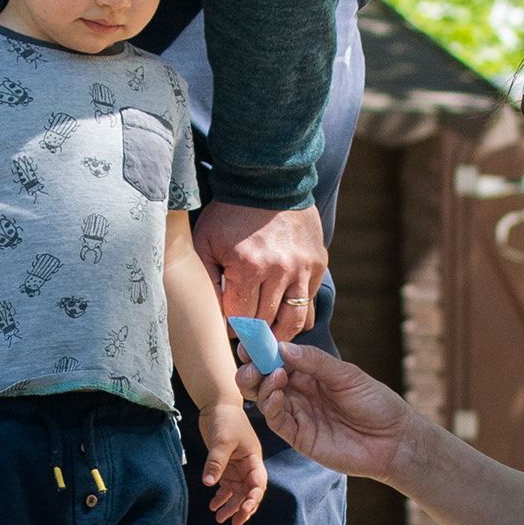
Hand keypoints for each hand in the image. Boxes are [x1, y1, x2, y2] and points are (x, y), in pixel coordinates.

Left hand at [194, 200, 326, 340]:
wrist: (267, 181)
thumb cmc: (229, 214)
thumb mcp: (205, 243)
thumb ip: (206, 281)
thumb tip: (213, 317)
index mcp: (248, 267)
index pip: (241, 318)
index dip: (233, 330)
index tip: (229, 332)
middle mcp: (279, 270)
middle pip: (266, 322)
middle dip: (254, 336)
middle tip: (247, 343)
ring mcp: (302, 267)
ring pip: (294, 320)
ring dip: (281, 335)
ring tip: (270, 340)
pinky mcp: (317, 262)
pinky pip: (309, 302)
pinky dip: (298, 313)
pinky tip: (286, 315)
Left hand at [198, 402, 266, 524]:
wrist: (218, 405)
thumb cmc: (226, 419)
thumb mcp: (222, 441)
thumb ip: (216, 462)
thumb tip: (209, 484)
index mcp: (254, 459)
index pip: (258, 483)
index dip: (253, 498)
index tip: (245, 509)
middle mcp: (248, 466)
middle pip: (249, 492)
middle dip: (243, 508)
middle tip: (235, 523)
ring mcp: (237, 467)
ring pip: (237, 492)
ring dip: (230, 506)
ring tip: (220, 519)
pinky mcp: (226, 466)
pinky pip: (226, 486)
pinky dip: (220, 497)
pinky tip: (213, 505)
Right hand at [238, 341, 414, 482]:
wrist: (393, 440)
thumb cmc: (376, 403)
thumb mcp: (347, 375)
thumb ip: (315, 362)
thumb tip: (283, 348)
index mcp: (310, 373)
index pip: (278, 358)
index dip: (263, 349)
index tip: (250, 340)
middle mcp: (299, 392)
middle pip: (263, 378)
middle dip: (252, 367)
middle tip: (251, 360)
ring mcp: (297, 414)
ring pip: (263, 398)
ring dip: (260, 384)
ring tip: (272, 375)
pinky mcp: (298, 436)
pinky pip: (275, 420)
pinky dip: (269, 405)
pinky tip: (275, 394)